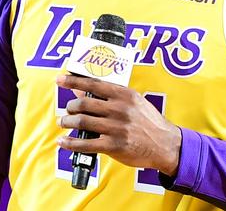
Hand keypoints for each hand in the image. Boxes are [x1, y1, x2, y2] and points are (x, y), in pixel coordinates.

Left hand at [55, 74, 181, 176]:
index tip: (60, 80)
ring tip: (64, 123)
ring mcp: (116, 128)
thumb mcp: (133, 102)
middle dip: (70, 107)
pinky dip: (70, 143)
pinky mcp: (113, 146)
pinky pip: (85, 144)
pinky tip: (63, 142)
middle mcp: (118, 109)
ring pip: (81, 122)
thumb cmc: (147, 121)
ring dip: (67, 122)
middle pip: (83, 104)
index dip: (73, 81)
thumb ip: (109, 95)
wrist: (165, 144)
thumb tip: (82, 91)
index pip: (93, 84)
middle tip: (67, 110)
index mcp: (123, 94)